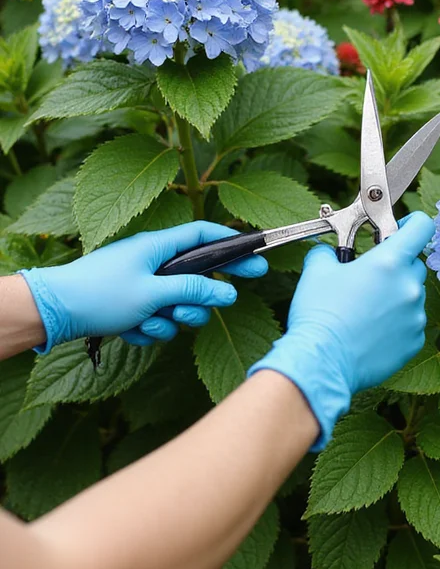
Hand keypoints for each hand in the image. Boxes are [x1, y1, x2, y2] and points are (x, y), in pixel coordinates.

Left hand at [20, 222, 267, 352]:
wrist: (55, 312)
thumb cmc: (100, 294)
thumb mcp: (153, 294)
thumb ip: (193, 292)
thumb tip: (229, 293)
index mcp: (157, 247)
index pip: (203, 236)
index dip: (231, 244)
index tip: (256, 258)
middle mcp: (151, 261)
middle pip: (194, 277)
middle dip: (197, 299)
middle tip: (214, 307)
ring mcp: (140, 284)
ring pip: (175, 304)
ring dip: (169, 320)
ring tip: (150, 322)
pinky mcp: (131, 305)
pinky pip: (155, 319)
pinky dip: (148, 329)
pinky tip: (131, 332)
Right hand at [249, 212, 433, 449]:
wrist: (322, 362)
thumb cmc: (319, 314)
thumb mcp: (316, 271)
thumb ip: (328, 252)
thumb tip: (329, 252)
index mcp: (389, 262)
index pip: (421, 226)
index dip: (411, 223)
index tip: (396, 229)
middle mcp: (409, 287)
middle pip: (414, 264)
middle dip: (395, 266)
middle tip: (369, 276)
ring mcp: (414, 317)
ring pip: (411, 296)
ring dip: (394, 296)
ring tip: (365, 308)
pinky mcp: (413, 342)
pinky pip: (410, 323)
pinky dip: (396, 323)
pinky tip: (370, 329)